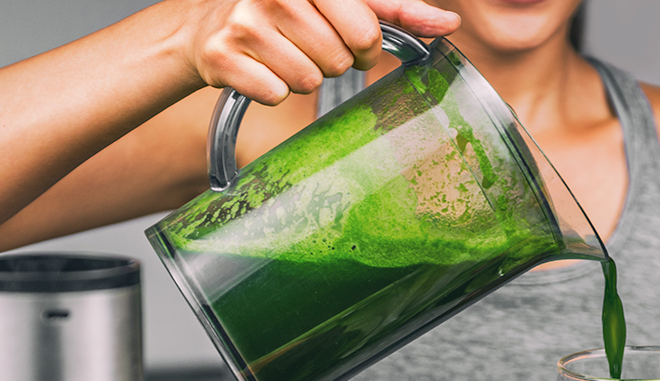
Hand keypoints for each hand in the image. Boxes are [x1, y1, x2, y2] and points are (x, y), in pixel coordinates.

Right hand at [184, 0, 460, 104]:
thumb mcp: (340, 2)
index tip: (350, 39)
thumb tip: (449, 23)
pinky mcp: (223, 56)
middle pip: (338, 59)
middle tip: (311, 47)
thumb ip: (394, 11)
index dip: (364, 46)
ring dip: (302, 78)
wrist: (210, 27)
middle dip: (332, 62)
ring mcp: (245, 22)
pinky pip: (275, 94)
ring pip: (307, 80)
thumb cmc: (287, 12)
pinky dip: (273, 90)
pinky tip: (261, 70)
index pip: (365, 29)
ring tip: (284, 56)